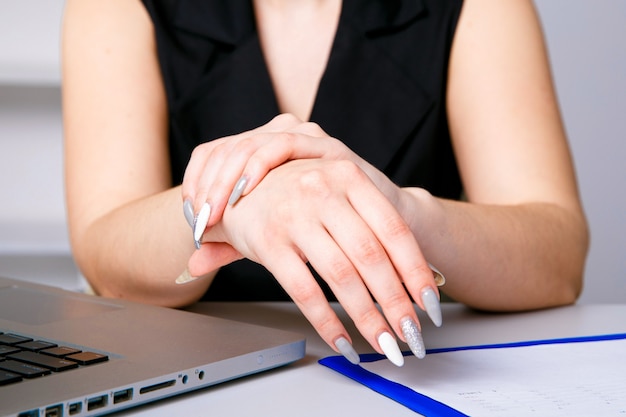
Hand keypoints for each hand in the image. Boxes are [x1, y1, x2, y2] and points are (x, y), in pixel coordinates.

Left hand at [181, 114, 371, 233]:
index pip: (211, 154)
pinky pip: (287, 145)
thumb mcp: (269, 235)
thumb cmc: (320, 230)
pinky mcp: (330, 148)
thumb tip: (191, 269)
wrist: (378, 227)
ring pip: (252, 144)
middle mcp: (281, 138)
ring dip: (227, 178)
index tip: (192, 217)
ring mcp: (306, 139)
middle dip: (208, 185)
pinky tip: (247, 190)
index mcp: (259, 153)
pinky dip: (260, 166)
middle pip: (228, 148)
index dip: (196, 181)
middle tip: (201, 221)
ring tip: (216, 212)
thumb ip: (232, 245)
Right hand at [188, 158, 441, 365]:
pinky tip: (343, 341)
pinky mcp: (269, 242)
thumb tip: (414, 280)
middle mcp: (324, 192)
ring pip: (342, 276)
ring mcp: (295, 217)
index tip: (429, 305)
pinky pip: (304, 290)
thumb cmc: (295, 192)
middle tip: (412, 335)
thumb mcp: (337, 191)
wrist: (237, 181)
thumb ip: (371, 226)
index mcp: (349, 177)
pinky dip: (327, 321)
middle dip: (396, 303)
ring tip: (384, 343)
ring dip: (367, 317)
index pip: (394, 230)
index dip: (416, 272)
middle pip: (372, 257)